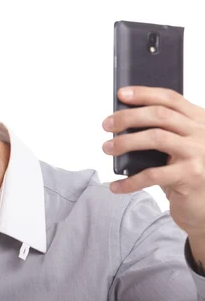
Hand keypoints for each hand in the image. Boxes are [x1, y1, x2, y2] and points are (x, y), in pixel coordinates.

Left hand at [102, 86, 204, 236]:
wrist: (204, 206)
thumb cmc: (185, 172)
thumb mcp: (176, 147)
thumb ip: (161, 132)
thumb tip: (121, 120)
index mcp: (199, 120)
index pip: (170, 99)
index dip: (144, 93)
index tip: (121, 94)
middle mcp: (202, 133)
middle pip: (160, 115)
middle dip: (128, 117)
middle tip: (106, 124)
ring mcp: (198, 153)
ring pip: (156, 138)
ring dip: (125, 142)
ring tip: (107, 148)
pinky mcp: (191, 176)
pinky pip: (152, 174)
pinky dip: (130, 181)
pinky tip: (116, 186)